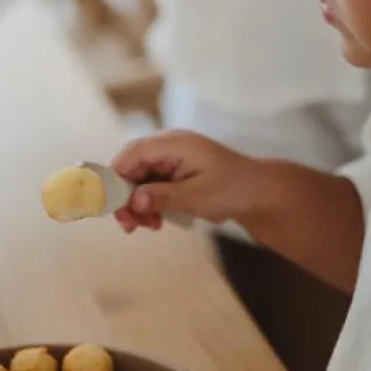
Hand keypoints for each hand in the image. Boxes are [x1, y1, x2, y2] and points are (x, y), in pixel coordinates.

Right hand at [109, 130, 259, 231]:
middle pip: (131, 167)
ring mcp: (170, 159)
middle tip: (129, 226)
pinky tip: (155, 221)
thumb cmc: (233, 188)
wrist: (258, 193)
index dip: (116, 178)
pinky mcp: (173, 173)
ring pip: (138, 179)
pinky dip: (148, 203)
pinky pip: (150, 186)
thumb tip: (134, 201)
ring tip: (148, 226)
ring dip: (137, 204)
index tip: (112, 206)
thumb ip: (164, 196)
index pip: (132, 154)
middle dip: (126, 197)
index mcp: (173, 144)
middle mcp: (167, 147)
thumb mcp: (198, 195)